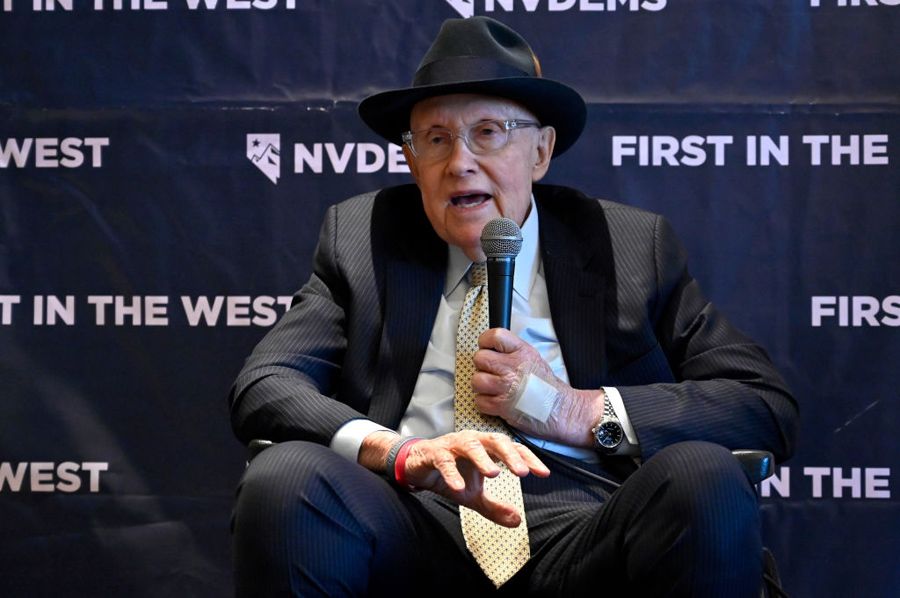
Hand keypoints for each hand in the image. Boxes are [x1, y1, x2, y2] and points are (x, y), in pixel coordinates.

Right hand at [402, 431, 549, 526]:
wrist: (416, 467)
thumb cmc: (449, 474)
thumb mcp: (473, 495)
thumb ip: (494, 507)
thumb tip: (518, 521)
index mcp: (487, 448)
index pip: (513, 449)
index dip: (529, 459)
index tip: (543, 474)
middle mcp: (473, 441)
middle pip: (496, 441)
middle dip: (510, 455)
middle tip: (522, 472)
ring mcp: (453, 444)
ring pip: (471, 445)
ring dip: (482, 458)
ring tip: (494, 474)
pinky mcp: (434, 452)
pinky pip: (443, 460)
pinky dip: (451, 473)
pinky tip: (458, 487)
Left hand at [471, 328, 602, 446]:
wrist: (559, 411)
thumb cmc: (546, 387)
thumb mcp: (533, 358)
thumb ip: (512, 351)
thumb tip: (491, 348)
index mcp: (522, 352)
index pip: (493, 336)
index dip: (486, 342)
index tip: (488, 350)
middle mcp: (513, 367)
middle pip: (480, 358)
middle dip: (483, 366)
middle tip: (493, 373)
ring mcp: (506, 387)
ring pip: (476, 380)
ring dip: (482, 387)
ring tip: (494, 389)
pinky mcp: (501, 406)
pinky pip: (479, 401)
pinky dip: (485, 404)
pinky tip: (496, 402)